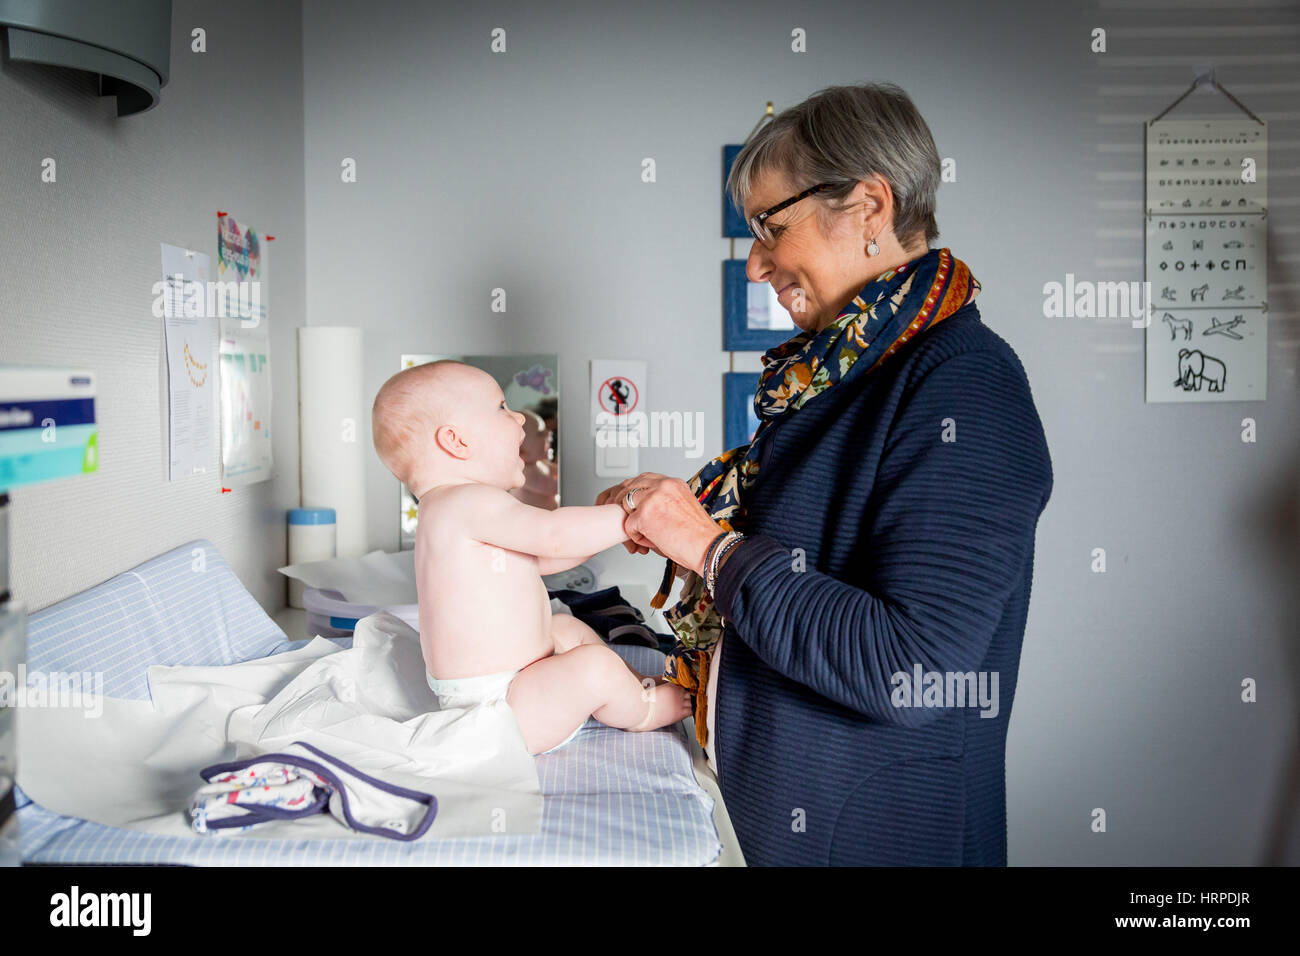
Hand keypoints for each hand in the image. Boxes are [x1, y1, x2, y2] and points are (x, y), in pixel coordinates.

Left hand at [605, 473, 719, 576]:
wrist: (708, 547)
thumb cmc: (698, 535)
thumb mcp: (682, 507)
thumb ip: (663, 502)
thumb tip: (644, 508)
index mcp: (674, 483)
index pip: (645, 478)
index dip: (635, 490)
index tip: (633, 501)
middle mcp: (663, 487)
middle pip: (630, 485)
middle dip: (624, 501)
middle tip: (629, 517)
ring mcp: (652, 499)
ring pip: (625, 502)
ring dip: (630, 519)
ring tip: (643, 532)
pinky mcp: (644, 515)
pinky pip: (628, 525)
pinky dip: (636, 536)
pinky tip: (650, 541)